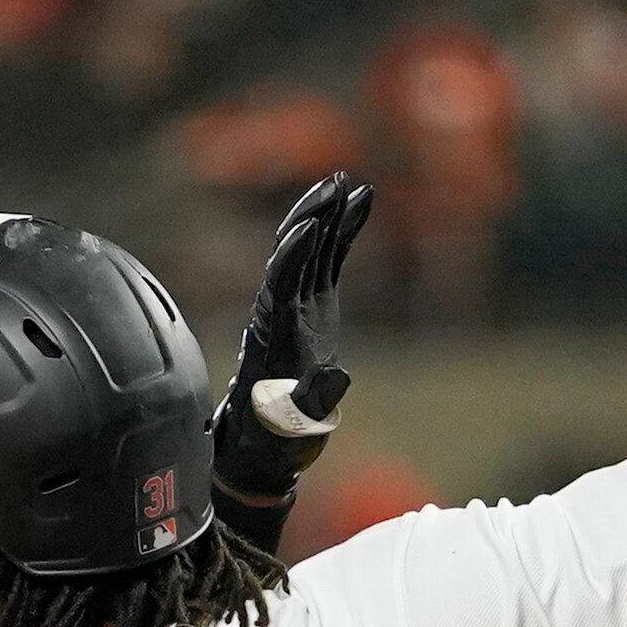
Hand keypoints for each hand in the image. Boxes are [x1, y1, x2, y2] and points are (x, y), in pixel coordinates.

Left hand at [211, 170, 374, 499]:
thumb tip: (338, 376)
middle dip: (313, 216)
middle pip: (292, 252)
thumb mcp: (294, 427)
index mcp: (272, 333)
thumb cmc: (277, 437)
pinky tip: (360, 206)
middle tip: (336, 183)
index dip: (294, 253)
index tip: (311, 225)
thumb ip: (315, 403)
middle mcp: (280, 310)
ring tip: (350, 184)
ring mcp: (298, 305)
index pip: (281, 281)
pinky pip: (327, 261)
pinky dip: (342, 234)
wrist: (265, 442)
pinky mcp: (314, 306)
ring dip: (328, 215)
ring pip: (310, 249)